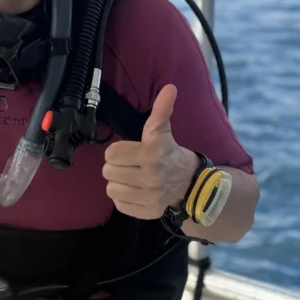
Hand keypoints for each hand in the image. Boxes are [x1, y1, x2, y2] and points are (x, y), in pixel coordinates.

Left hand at [102, 84, 197, 219]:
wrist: (190, 183)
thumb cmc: (169, 153)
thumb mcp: (163, 131)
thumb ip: (162, 110)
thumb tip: (170, 87)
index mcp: (152, 153)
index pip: (111, 154)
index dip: (117, 151)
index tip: (129, 151)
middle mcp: (151, 176)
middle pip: (109, 172)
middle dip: (116, 167)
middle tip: (130, 165)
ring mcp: (150, 196)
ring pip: (111, 189)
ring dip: (118, 183)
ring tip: (131, 178)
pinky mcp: (148, 211)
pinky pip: (120, 205)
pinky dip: (124, 198)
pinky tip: (135, 191)